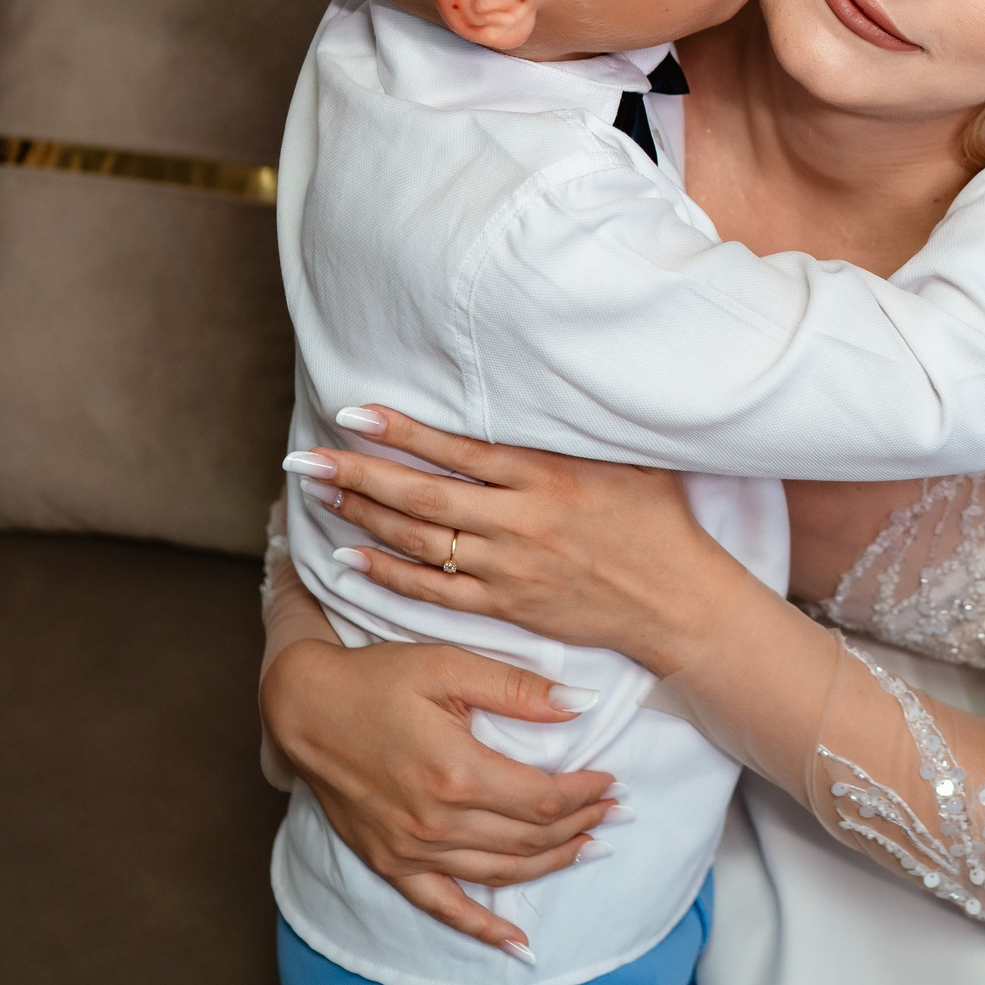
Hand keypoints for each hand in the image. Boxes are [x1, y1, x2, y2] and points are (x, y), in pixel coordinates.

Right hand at [258, 634, 622, 956]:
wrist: (306, 707)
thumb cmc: (376, 680)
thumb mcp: (448, 665)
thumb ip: (517, 688)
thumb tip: (579, 705)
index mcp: (456, 771)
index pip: (543, 799)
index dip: (585, 793)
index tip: (611, 781)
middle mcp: (436, 821)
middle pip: (530, 839)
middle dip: (580, 824)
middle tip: (612, 809)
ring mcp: (412, 850)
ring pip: (501, 872)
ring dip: (552, 864)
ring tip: (587, 845)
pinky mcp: (391, 863)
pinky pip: (444, 906)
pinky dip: (483, 928)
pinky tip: (517, 943)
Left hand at [287, 406, 748, 674]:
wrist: (677, 602)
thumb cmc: (659, 520)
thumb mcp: (629, 457)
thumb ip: (580, 427)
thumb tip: (550, 377)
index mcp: (548, 478)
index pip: (459, 450)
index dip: (403, 432)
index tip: (355, 413)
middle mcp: (521, 523)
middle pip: (423, 497)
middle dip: (360, 475)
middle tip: (307, 458)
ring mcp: (509, 570)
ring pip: (419, 543)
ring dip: (365, 517)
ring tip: (322, 494)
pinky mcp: (507, 607)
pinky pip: (433, 591)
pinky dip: (388, 575)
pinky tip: (350, 558)